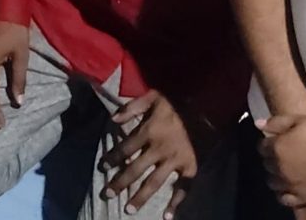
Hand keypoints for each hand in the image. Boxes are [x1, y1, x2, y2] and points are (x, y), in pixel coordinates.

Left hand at [102, 91, 199, 211]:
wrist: (202, 108)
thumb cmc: (173, 104)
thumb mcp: (151, 97)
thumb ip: (131, 107)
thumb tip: (112, 119)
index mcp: (149, 131)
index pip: (125, 149)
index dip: (112, 159)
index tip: (102, 168)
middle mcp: (160, 149)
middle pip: (136, 169)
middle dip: (120, 182)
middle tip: (107, 194)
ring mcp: (175, 161)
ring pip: (154, 182)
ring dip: (141, 197)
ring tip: (129, 210)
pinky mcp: (189, 167)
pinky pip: (183, 188)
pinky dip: (176, 203)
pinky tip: (167, 216)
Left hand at [257, 112, 305, 207]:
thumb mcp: (299, 120)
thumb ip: (276, 122)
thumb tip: (257, 124)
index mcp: (276, 148)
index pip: (262, 147)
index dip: (268, 143)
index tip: (275, 141)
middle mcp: (279, 168)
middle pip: (266, 164)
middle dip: (271, 158)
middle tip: (282, 154)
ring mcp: (290, 184)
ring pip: (272, 182)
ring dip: (276, 175)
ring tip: (285, 170)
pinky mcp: (301, 197)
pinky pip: (284, 199)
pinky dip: (283, 193)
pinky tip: (288, 187)